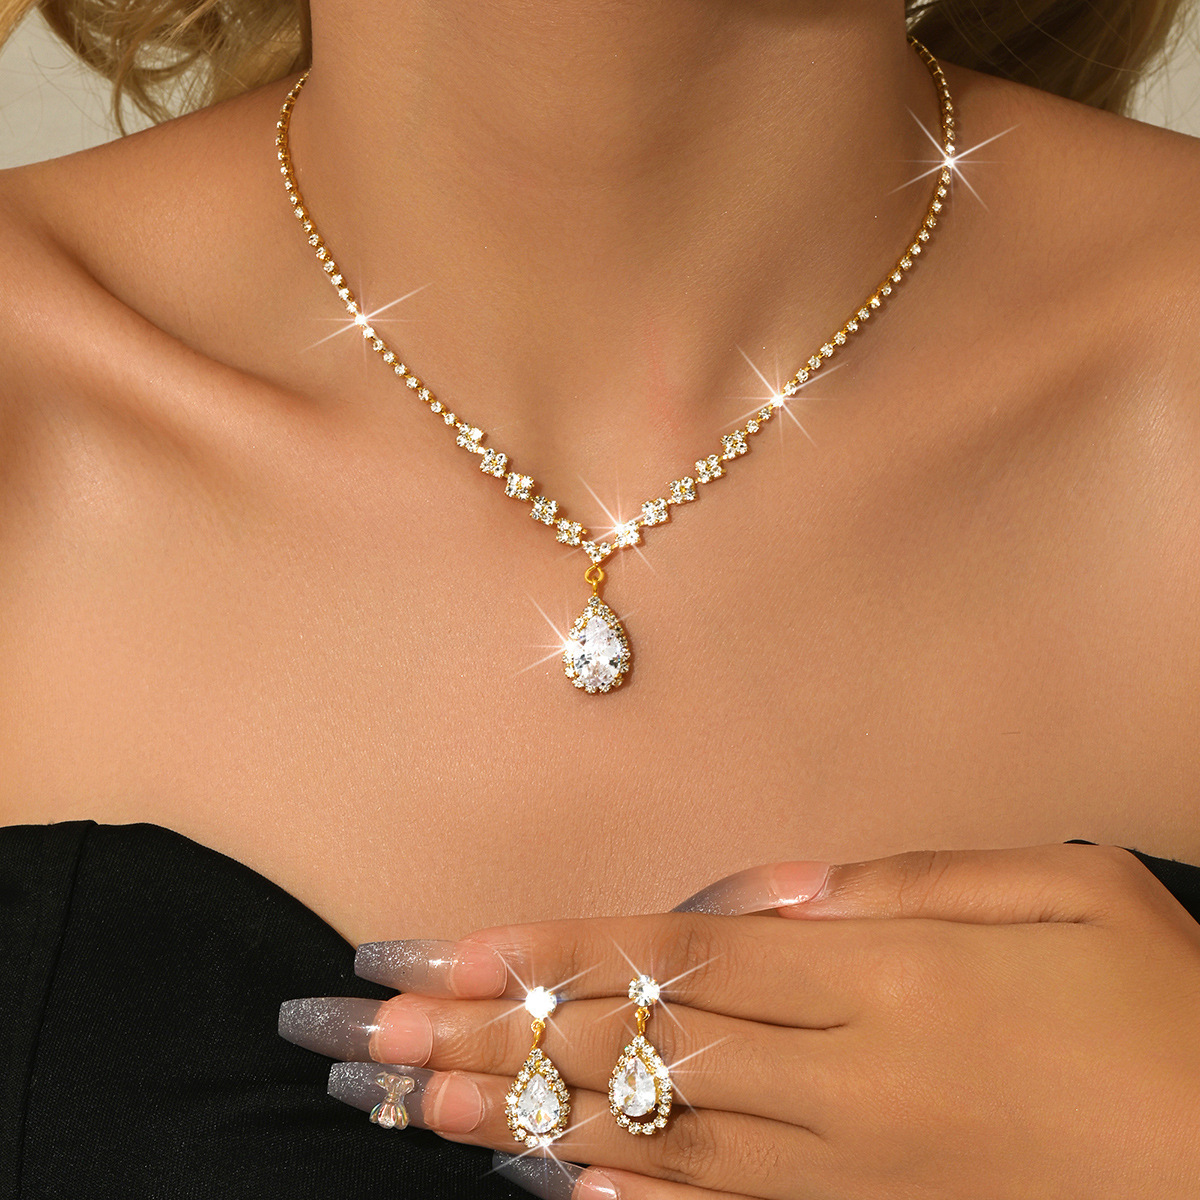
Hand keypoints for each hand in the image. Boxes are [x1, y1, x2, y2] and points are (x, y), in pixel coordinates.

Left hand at [279, 845, 1199, 1198]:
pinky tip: (542, 1186)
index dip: (540, 952)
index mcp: (880, 976)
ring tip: (407, 1105)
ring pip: (651, 1138)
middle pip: (632, 1047)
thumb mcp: (1066, 890)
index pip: (667, 955)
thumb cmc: (1175, 1010)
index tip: (430, 954)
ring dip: (521, 1113)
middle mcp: (844, 1079)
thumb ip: (904, 884)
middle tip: (357, 1034)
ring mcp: (852, 1173)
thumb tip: (763, 888)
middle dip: (486, 1035)